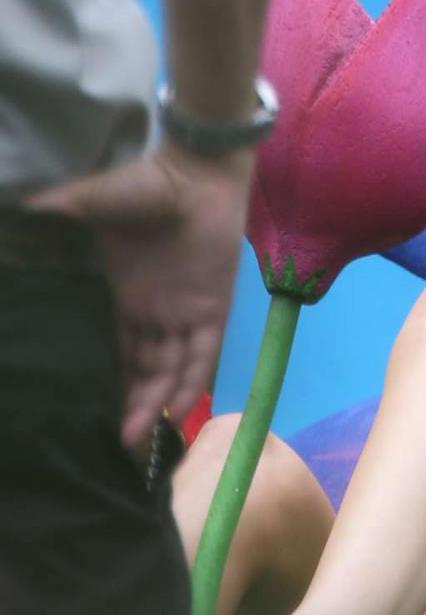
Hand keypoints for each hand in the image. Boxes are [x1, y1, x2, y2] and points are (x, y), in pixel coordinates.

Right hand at [26, 144, 253, 447]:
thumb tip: (23, 209)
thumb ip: (62, 214)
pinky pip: (203, 355)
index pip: (114, 350)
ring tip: (134, 438)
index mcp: (124, 297)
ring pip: (169, 370)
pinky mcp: (214, 308)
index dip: (105, 380)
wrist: (196, 171)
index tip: (85, 409)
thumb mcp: (92, 203)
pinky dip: (191, 382)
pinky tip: (175, 410)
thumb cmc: (145, 184)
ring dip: (155, 403)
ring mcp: (184, 312)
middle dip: (129, 405)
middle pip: (142, 370)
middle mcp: (154, 313)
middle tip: (112, 443)